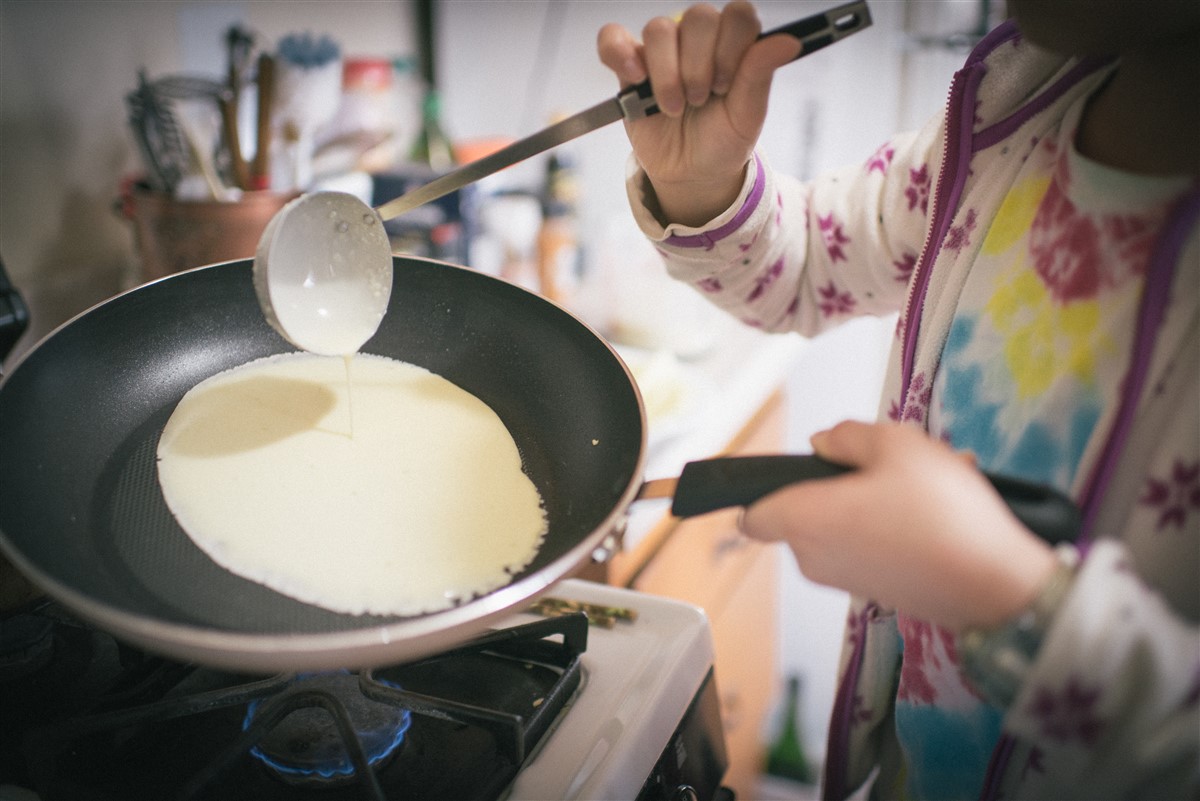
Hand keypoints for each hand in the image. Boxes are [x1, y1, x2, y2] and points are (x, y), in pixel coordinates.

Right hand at [597, 2, 799, 225]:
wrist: (692, 172)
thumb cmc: (723, 139)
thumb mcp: (747, 115)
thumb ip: (760, 74)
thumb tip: (790, 41)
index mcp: (733, 43)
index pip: (737, 14)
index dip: (731, 47)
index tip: (726, 85)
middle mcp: (699, 38)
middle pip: (697, 18)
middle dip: (699, 66)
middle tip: (701, 100)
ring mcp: (663, 50)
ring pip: (659, 29)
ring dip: (667, 74)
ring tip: (675, 107)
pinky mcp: (629, 65)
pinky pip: (612, 38)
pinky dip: (619, 52)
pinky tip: (635, 77)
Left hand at [739, 421, 1058, 630]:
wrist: (995, 585)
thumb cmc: (941, 511)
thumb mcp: (897, 444)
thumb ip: (847, 436)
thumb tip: (822, 444)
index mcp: (803, 520)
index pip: (752, 515)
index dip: (765, 490)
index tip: (798, 472)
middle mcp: (812, 559)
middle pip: (802, 515)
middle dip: (835, 488)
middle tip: (886, 467)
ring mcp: (843, 582)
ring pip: (840, 530)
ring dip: (870, 505)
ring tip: (925, 485)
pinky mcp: (875, 595)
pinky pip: (867, 550)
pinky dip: (890, 529)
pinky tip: (937, 512)